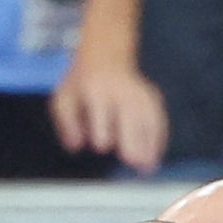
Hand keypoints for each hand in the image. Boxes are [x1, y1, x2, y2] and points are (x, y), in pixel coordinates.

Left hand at [49, 51, 169, 173]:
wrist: (105, 54)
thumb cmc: (81, 84)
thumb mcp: (64, 98)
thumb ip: (67, 123)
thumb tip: (76, 147)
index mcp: (96, 89)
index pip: (101, 111)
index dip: (101, 129)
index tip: (101, 146)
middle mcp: (121, 90)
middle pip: (129, 115)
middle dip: (132, 138)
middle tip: (133, 162)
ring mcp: (139, 92)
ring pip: (147, 118)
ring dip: (149, 143)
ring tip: (147, 167)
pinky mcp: (152, 97)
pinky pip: (158, 118)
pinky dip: (159, 137)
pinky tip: (156, 156)